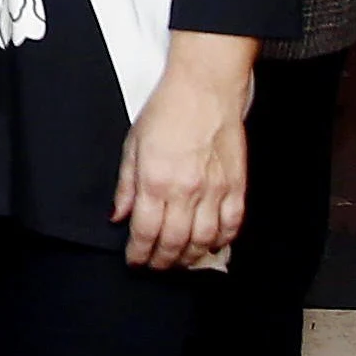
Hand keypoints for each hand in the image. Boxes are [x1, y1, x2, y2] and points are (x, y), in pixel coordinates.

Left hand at [115, 39, 253, 270]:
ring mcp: (215, 190)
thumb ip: (126, 185)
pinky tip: (211, 244)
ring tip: (179, 260)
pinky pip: (232, 224)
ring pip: (204, 241)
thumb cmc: (168, 111)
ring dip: (190, 257)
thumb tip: (118, 215)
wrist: (205, 90)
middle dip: (161, 261)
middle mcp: (187, 191)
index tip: (134, 260)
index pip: (145, 232)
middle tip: (154, 265)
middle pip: (174, 243)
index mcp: (156, 181)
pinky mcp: (236, 186)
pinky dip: (221, 241)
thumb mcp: (132, 145)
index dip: (138, 254)